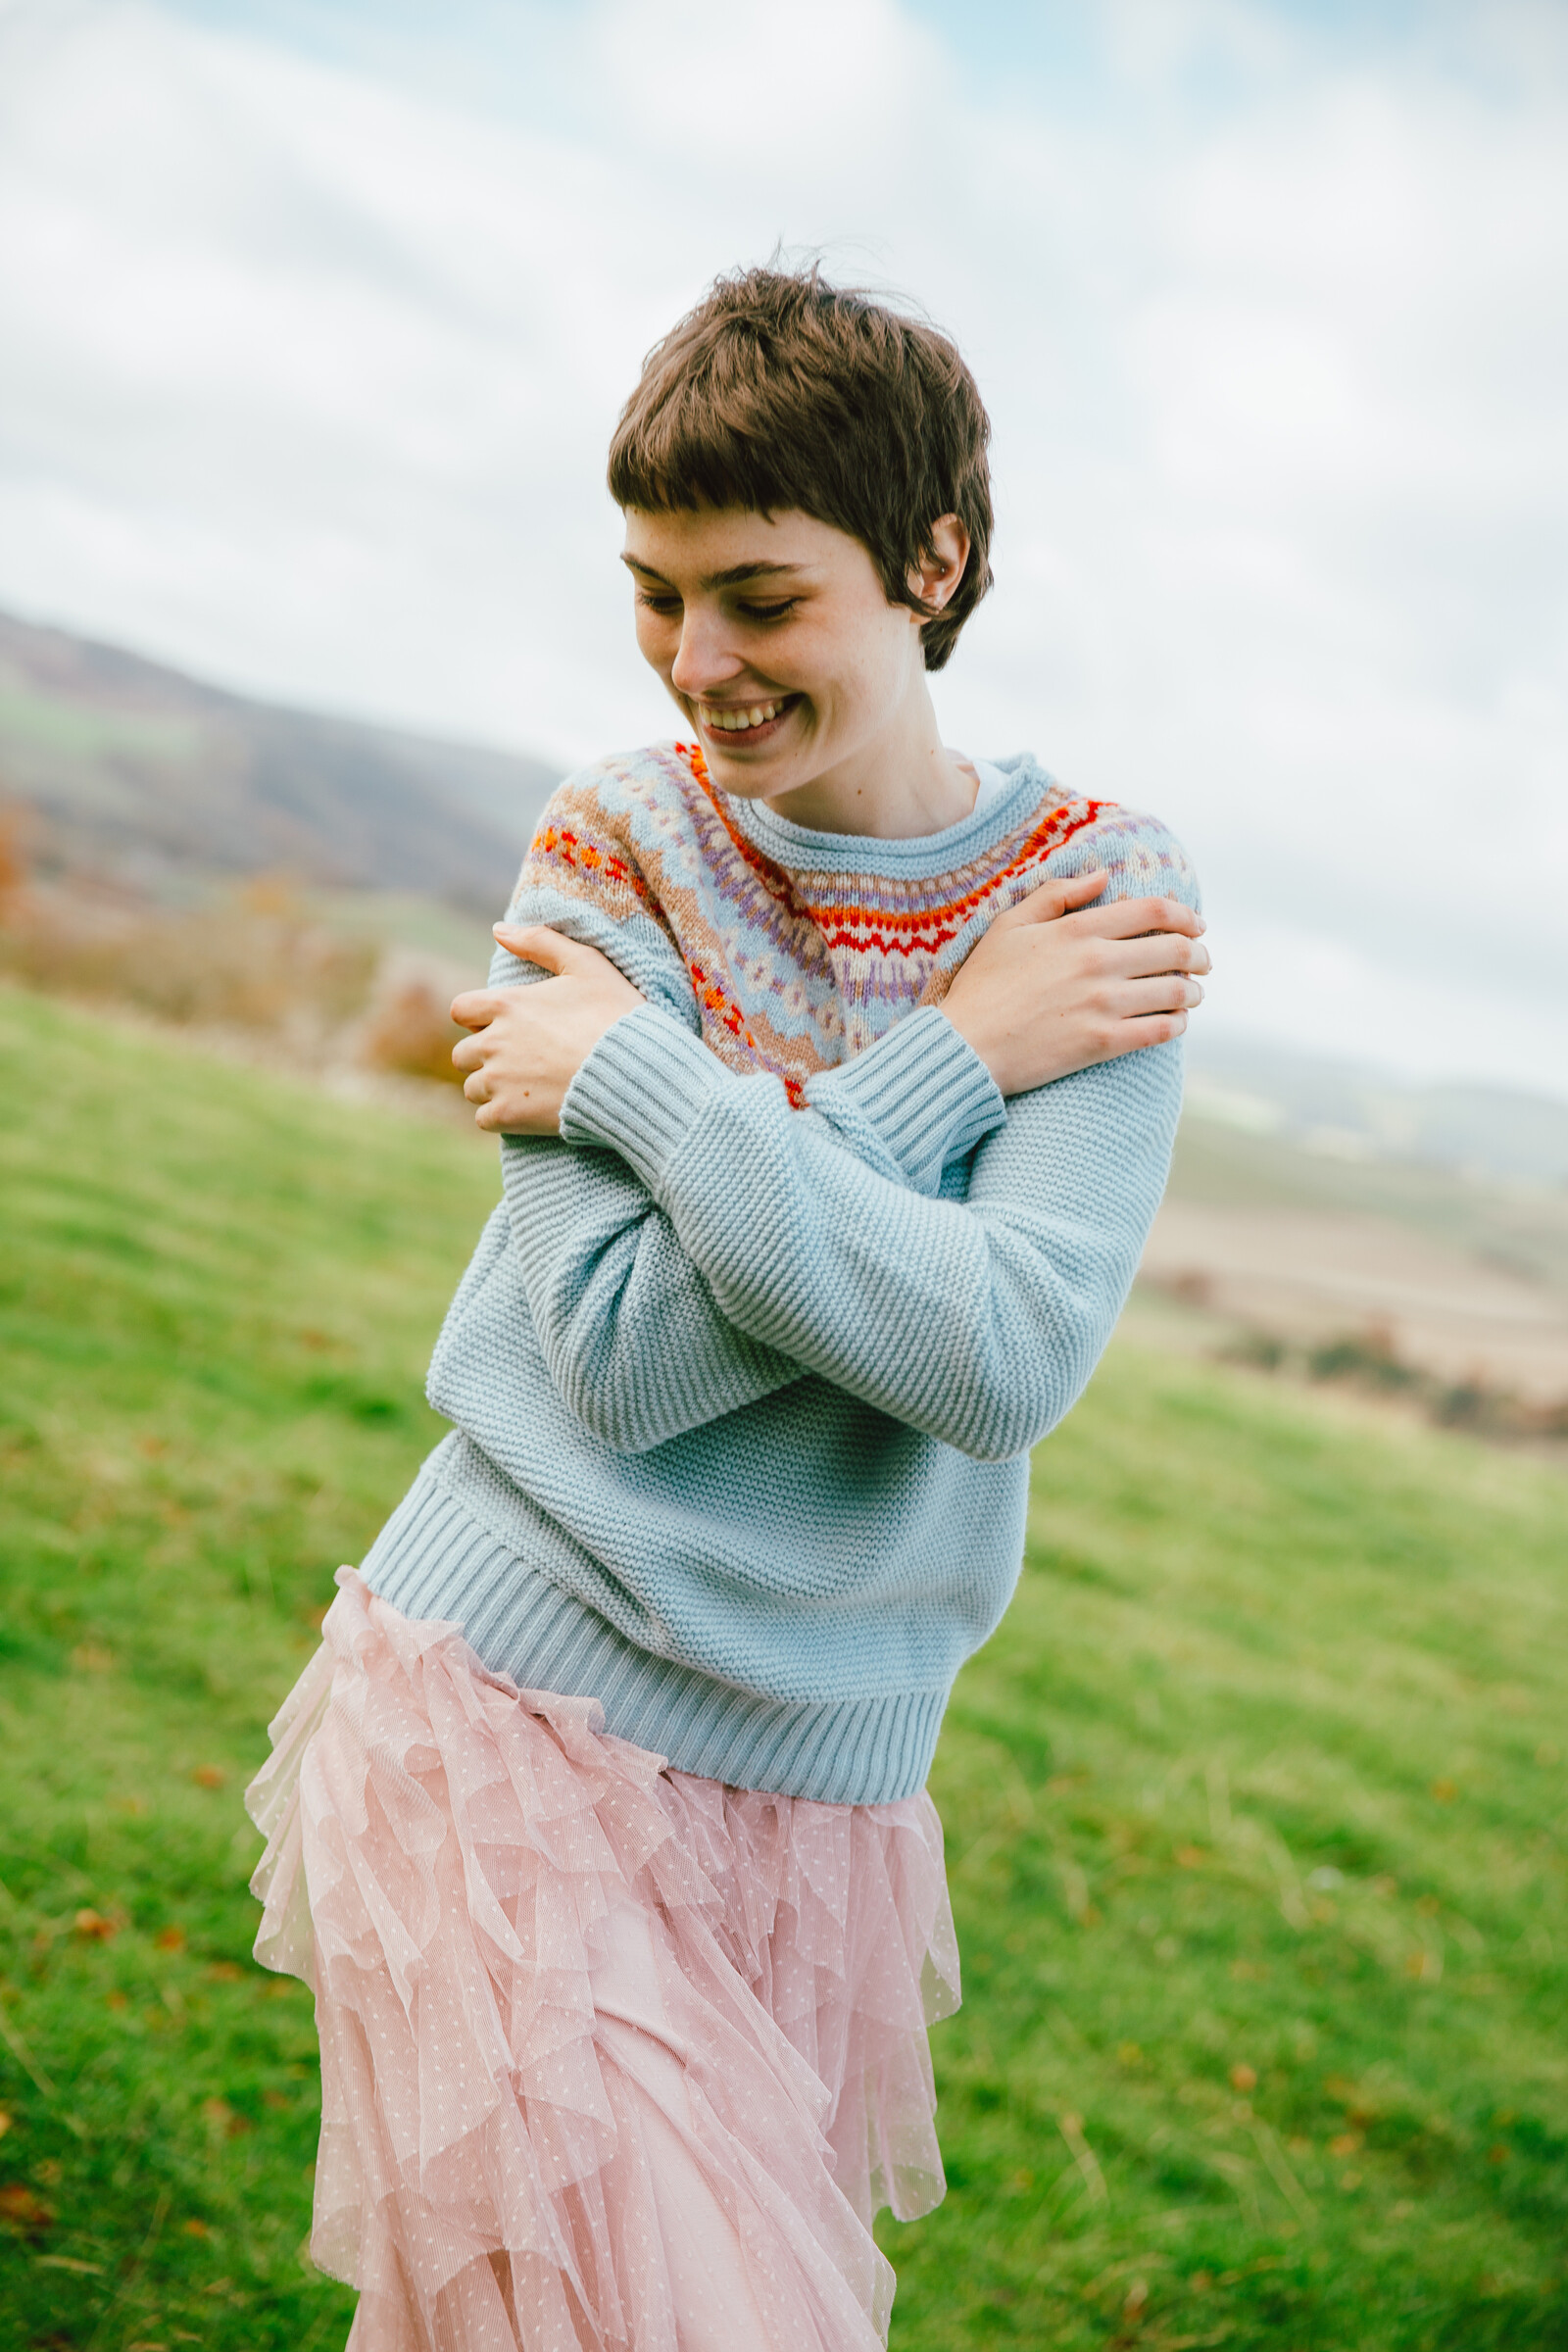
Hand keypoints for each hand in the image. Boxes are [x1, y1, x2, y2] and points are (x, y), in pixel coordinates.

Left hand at [450, 927, 644, 1132]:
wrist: (636, 1072)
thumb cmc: (616, 1015)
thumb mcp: (587, 964)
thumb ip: (540, 941)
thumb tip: (498, 929)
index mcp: (506, 1004)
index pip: (461, 1010)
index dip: (478, 1019)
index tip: (504, 1027)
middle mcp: (493, 1042)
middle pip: (463, 1053)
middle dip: (485, 1057)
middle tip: (521, 1061)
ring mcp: (498, 1081)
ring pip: (472, 1088)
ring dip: (492, 1088)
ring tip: (527, 1088)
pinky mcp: (508, 1116)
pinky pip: (483, 1119)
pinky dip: (500, 1118)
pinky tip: (526, 1112)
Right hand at [940, 870, 1207, 1096]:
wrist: (965, 1046)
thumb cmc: (983, 985)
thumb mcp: (1009, 925)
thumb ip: (1056, 894)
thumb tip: (1102, 875)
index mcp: (1077, 929)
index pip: (1153, 911)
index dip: (1185, 916)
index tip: (1197, 926)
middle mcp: (1097, 963)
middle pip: (1174, 949)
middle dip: (1200, 954)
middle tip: (1204, 962)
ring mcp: (1102, 1004)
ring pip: (1174, 991)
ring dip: (1193, 991)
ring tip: (1193, 993)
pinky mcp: (1102, 1043)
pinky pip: (1160, 1030)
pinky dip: (1177, 1024)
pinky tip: (1175, 1023)